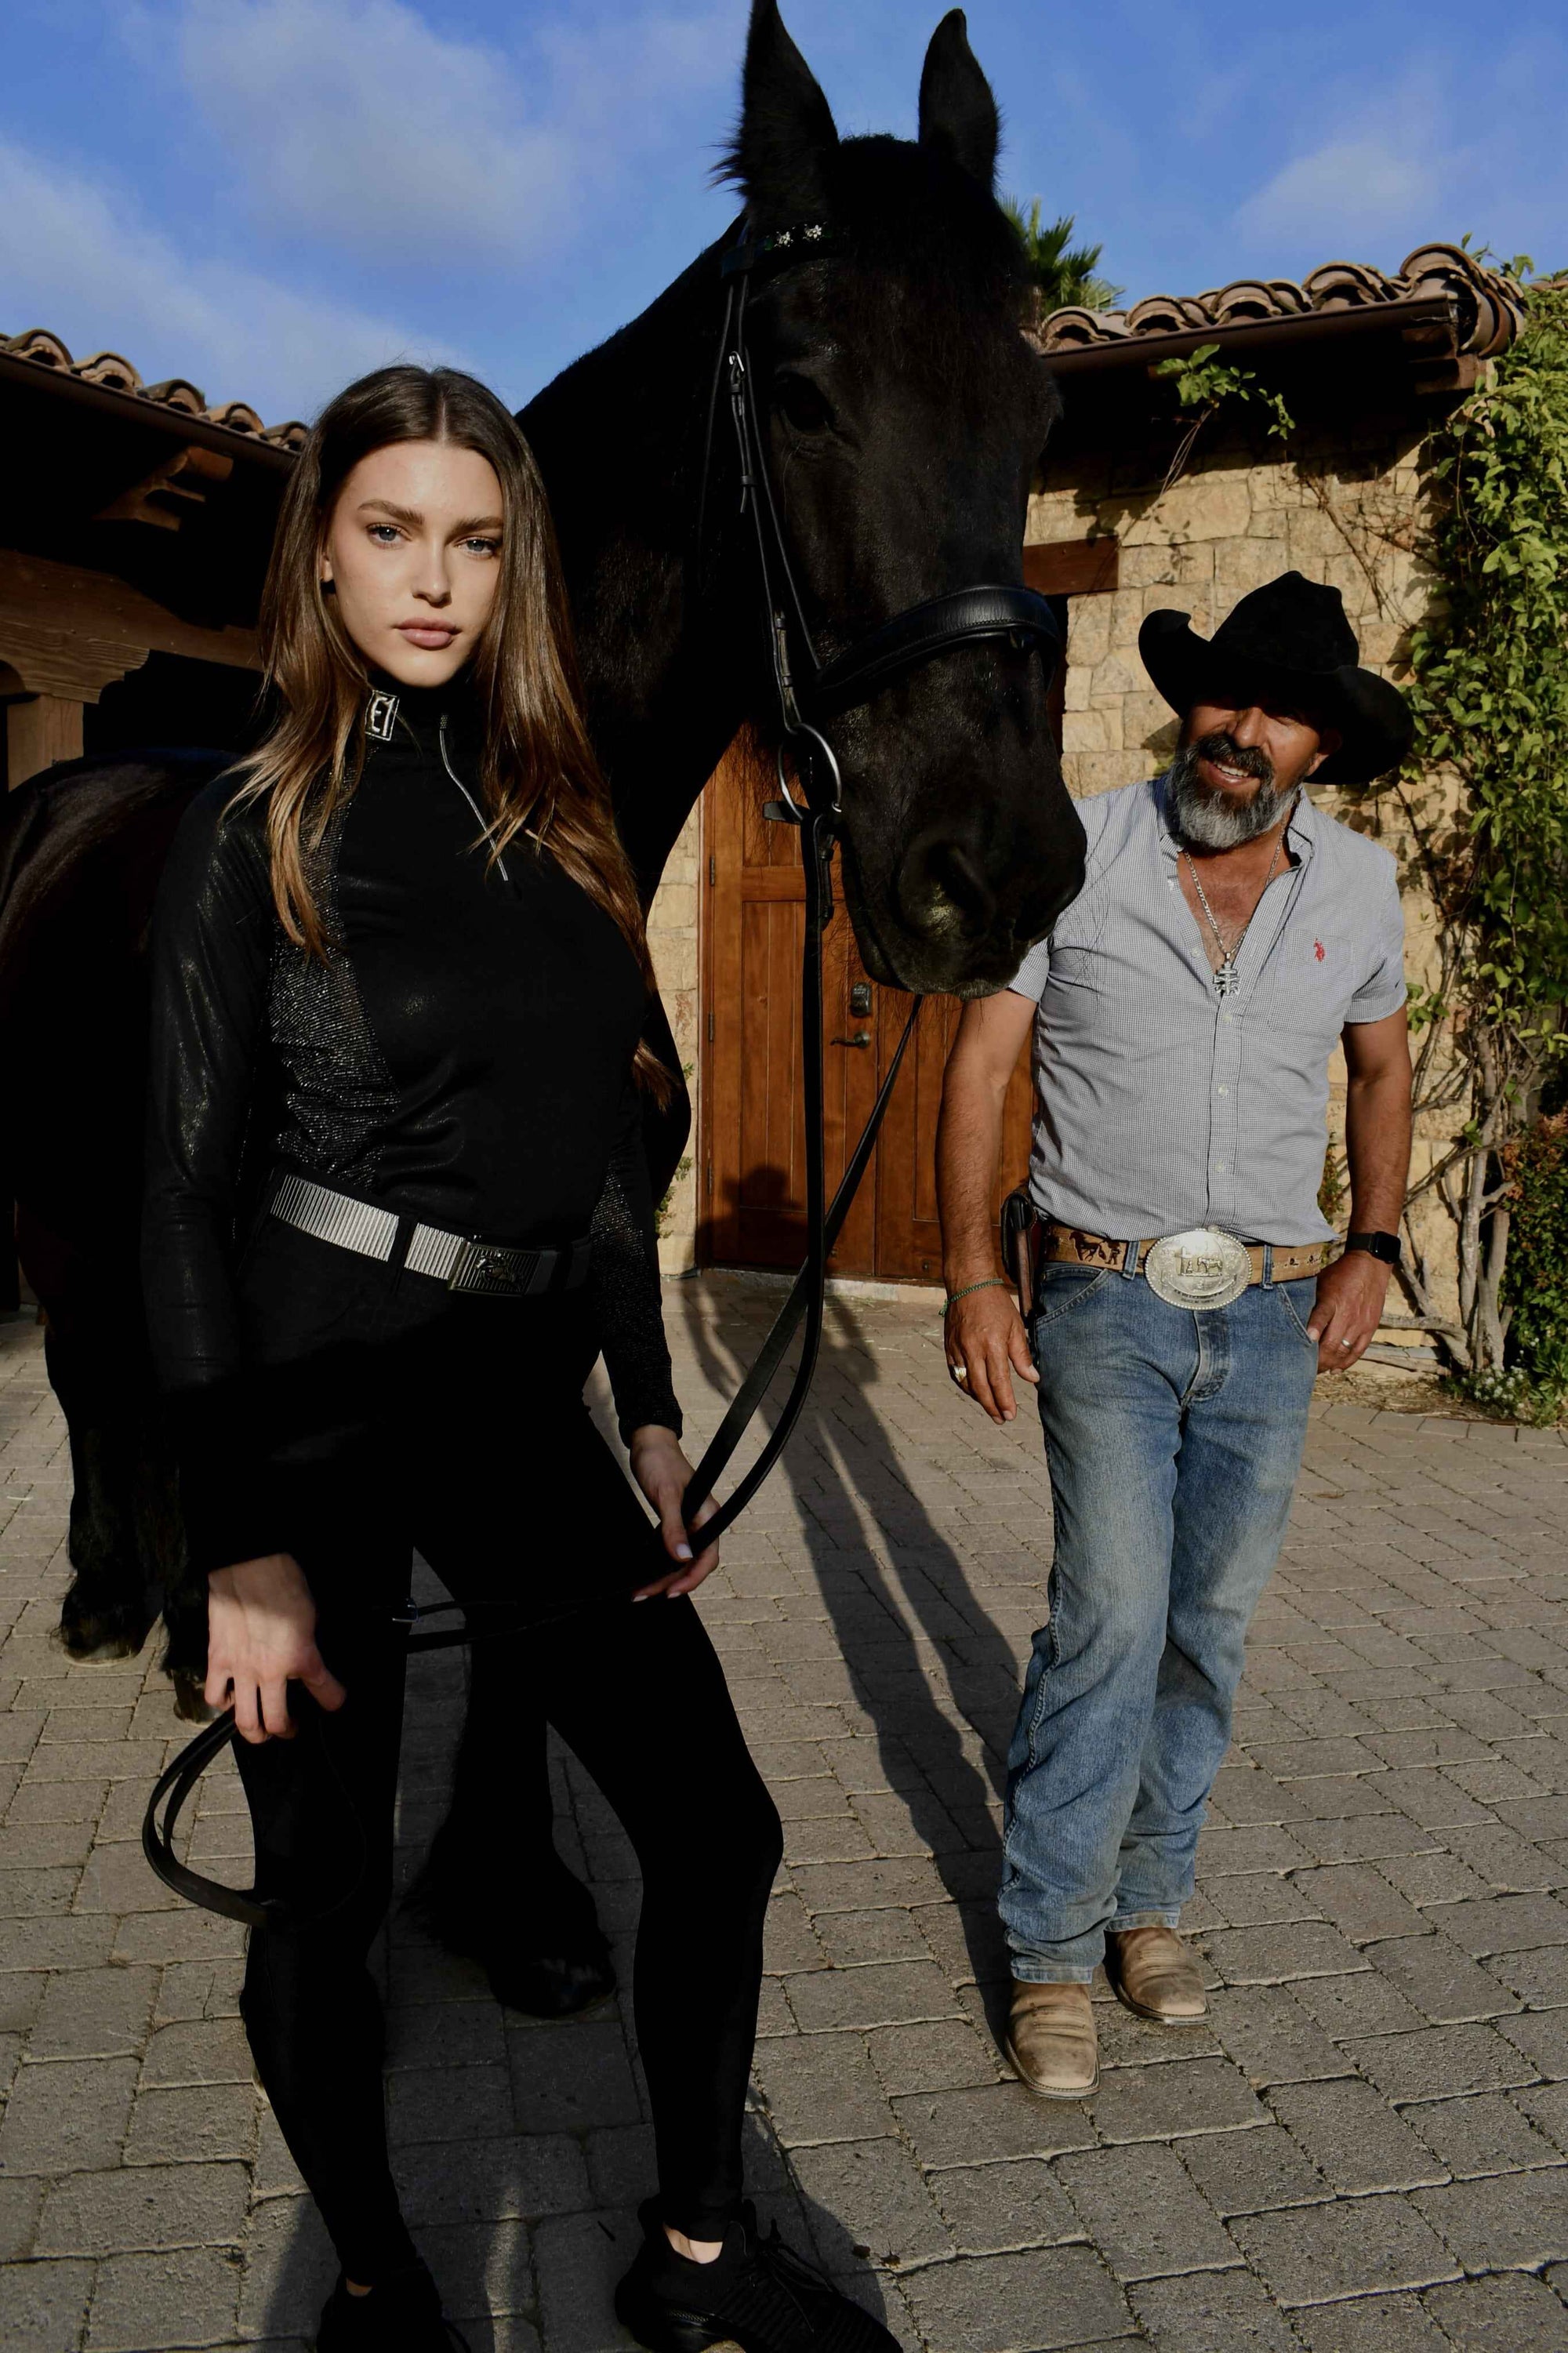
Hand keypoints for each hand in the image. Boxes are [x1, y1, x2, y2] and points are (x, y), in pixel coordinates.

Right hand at [206, 1555, 346, 1743]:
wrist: (249, 1566)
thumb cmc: (282, 1582)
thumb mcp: (312, 1615)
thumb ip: (309, 1643)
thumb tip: (306, 1655)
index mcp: (301, 1656)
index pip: (326, 1692)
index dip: (334, 1700)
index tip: (335, 1701)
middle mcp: (271, 1670)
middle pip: (278, 1722)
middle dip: (289, 1730)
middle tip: (292, 1727)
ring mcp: (241, 1669)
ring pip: (245, 1721)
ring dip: (255, 1731)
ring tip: (261, 1728)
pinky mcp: (217, 1660)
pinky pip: (215, 1696)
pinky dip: (224, 1703)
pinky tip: (232, 1698)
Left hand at [628, 1426, 720, 1598]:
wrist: (650, 1442)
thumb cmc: (661, 1462)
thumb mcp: (667, 1495)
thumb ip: (674, 1528)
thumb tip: (682, 1557)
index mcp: (708, 1515)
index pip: (707, 1558)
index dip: (691, 1579)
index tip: (671, 1592)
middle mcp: (702, 1521)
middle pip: (692, 1562)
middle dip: (671, 1581)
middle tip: (647, 1594)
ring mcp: (689, 1522)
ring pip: (680, 1557)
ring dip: (663, 1574)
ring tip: (642, 1588)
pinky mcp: (675, 1520)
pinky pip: (672, 1547)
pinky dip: (660, 1560)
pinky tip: (647, 1569)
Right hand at [944, 1280, 1037, 1423]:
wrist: (968, 1284)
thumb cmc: (996, 1304)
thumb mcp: (1015, 1326)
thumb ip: (1022, 1355)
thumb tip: (1032, 1379)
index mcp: (992, 1345)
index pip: (999, 1381)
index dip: (1005, 1401)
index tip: (1011, 1415)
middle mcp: (973, 1350)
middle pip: (981, 1388)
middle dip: (992, 1407)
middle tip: (1001, 1419)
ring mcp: (958, 1349)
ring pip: (966, 1383)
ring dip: (979, 1399)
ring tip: (991, 1408)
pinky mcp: (949, 1347)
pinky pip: (955, 1374)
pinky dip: (965, 1386)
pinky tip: (974, 1391)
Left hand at [1306, 1251, 1392, 1372]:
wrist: (1370, 1267)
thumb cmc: (1339, 1275)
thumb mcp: (1320, 1281)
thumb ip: (1309, 1300)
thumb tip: (1290, 1315)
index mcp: (1332, 1300)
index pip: (1321, 1316)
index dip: (1313, 1330)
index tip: (1306, 1341)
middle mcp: (1347, 1314)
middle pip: (1332, 1344)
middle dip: (1316, 1360)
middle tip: (1303, 1368)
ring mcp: (1360, 1323)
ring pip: (1343, 1352)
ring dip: (1329, 1364)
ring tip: (1316, 1370)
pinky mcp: (1370, 1328)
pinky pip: (1358, 1351)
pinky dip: (1346, 1363)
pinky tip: (1335, 1370)